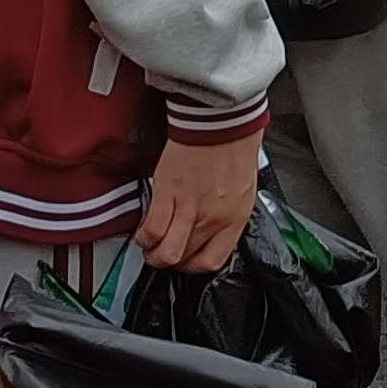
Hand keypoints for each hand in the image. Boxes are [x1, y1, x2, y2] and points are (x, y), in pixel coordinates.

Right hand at [135, 130, 261, 270]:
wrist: (222, 120)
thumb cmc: (234, 146)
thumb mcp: (243, 188)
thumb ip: (229, 212)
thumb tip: (213, 226)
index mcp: (235, 218)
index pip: (213, 260)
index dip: (194, 267)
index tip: (185, 261)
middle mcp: (213, 219)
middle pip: (186, 258)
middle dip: (171, 261)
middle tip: (162, 253)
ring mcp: (191, 208)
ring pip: (168, 252)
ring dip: (154, 254)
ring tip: (149, 247)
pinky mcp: (169, 193)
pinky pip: (153, 229)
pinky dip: (144, 236)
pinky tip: (143, 232)